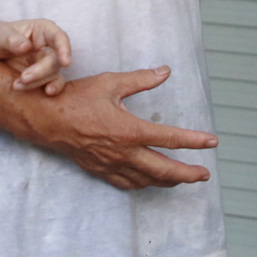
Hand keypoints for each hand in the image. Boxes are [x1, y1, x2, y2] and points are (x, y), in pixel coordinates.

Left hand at [0, 19, 71, 94]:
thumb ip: (11, 39)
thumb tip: (27, 47)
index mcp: (41, 31)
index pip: (58, 37)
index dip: (64, 48)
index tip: (65, 62)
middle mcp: (47, 47)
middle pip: (55, 60)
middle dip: (41, 71)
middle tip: (23, 77)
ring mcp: (44, 64)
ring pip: (52, 75)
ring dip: (37, 82)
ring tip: (16, 86)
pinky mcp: (40, 78)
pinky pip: (51, 84)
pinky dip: (50, 89)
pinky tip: (46, 93)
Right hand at [26, 67, 216, 189]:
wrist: (45, 119)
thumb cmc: (76, 98)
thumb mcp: (110, 83)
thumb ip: (141, 80)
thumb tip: (165, 72)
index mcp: (129, 130)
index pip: (170, 139)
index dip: (194, 141)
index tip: (212, 142)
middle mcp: (123, 152)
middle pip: (164, 170)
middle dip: (187, 174)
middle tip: (203, 175)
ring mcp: (111, 164)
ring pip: (147, 180)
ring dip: (168, 181)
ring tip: (183, 179)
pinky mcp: (100, 170)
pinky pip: (126, 183)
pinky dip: (143, 184)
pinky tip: (149, 181)